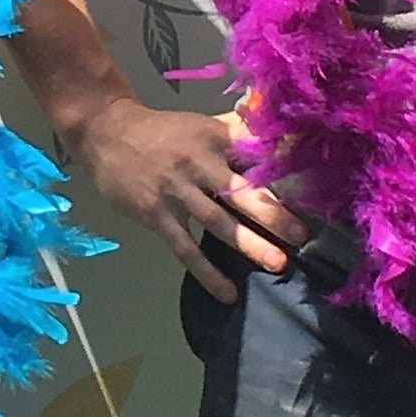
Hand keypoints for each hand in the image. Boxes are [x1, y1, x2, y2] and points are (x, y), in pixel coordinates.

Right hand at [69, 100, 308, 301]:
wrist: (105, 133)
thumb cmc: (162, 131)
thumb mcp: (202, 123)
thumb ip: (239, 130)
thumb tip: (280, 135)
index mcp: (214, 139)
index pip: (254, 157)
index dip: (281, 174)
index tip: (310, 193)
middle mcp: (198, 164)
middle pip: (241, 192)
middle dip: (274, 215)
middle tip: (302, 237)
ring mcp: (176, 192)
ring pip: (218, 222)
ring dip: (249, 245)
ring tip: (276, 264)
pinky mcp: (156, 215)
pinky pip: (185, 248)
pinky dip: (207, 273)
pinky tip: (226, 293)